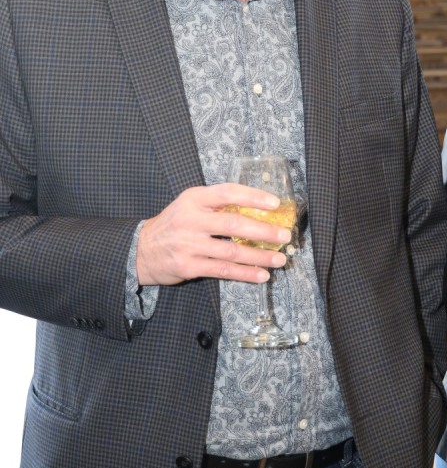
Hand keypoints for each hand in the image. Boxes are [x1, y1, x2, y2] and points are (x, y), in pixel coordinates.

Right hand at [136, 183, 291, 285]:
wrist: (141, 249)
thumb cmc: (174, 225)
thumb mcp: (189, 205)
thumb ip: (217, 205)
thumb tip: (257, 211)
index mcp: (194, 199)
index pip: (227, 193)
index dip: (253, 197)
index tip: (274, 203)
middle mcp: (191, 220)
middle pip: (233, 224)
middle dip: (263, 231)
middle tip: (284, 236)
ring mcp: (189, 245)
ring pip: (232, 251)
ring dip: (260, 256)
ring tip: (279, 259)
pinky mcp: (189, 266)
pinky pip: (223, 271)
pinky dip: (245, 273)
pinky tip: (261, 275)